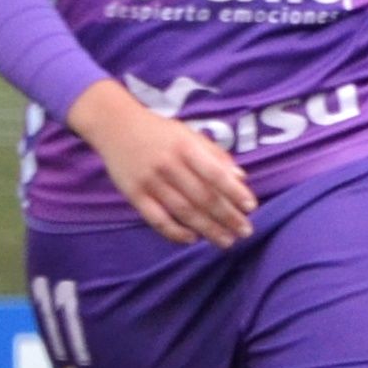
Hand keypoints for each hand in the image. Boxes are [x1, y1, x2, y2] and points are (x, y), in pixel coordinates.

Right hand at [68, 79, 254, 246]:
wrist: (115, 125)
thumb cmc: (160, 131)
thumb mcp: (190, 134)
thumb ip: (216, 155)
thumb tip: (241, 177)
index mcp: (186, 148)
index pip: (215, 174)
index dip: (234, 192)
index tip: (251, 207)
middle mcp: (169, 165)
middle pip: (202, 197)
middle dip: (227, 217)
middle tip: (245, 231)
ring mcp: (150, 182)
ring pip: (183, 211)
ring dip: (207, 229)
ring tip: (226, 241)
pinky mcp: (134, 195)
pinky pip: (156, 219)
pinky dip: (175, 232)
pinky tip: (192, 239)